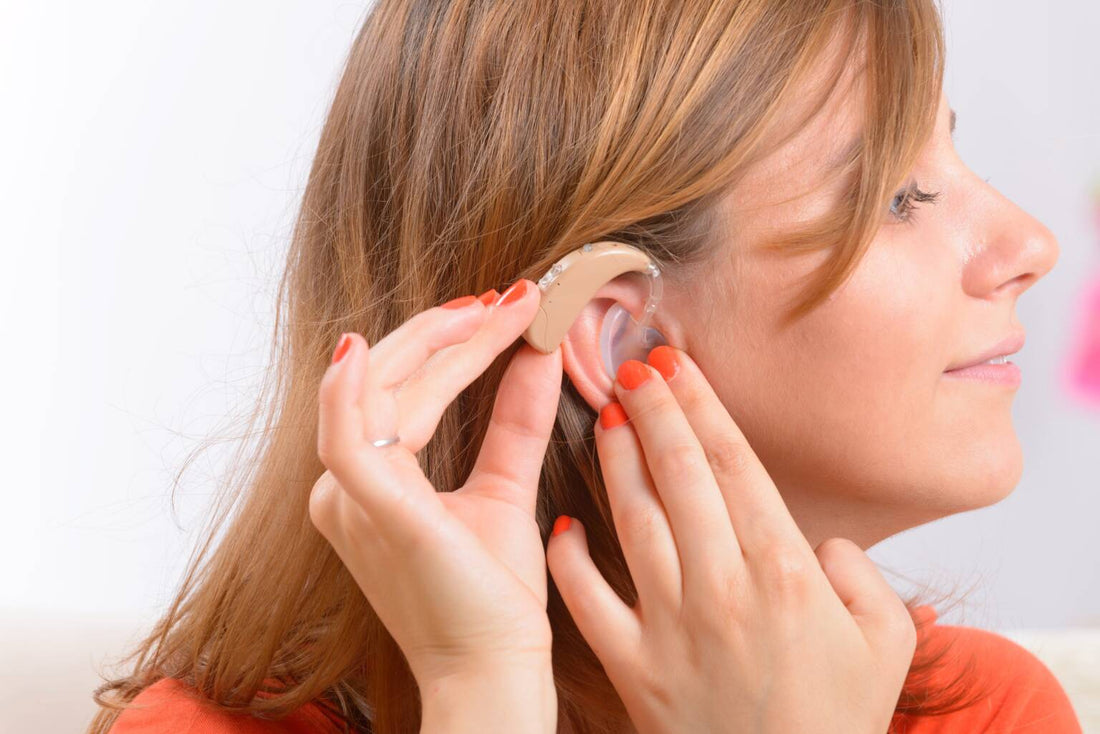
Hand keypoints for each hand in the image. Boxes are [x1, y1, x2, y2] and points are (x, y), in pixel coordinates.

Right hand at [311, 281, 559, 721]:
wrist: (493, 669)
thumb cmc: (490, 593)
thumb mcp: (503, 488)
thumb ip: (513, 421)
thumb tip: (538, 353)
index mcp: (367, 483)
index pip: (402, 388)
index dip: (449, 342)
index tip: (502, 308)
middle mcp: (343, 488)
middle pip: (387, 378)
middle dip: (448, 332)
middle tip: (507, 301)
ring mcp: (350, 499)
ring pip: (381, 390)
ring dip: (438, 344)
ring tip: (496, 311)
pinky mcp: (373, 511)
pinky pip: (348, 437)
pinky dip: (354, 389)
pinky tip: (374, 347)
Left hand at [546, 346, 915, 733]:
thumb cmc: (837, 720)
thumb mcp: (886, 644)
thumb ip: (863, 578)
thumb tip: (822, 546)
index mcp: (785, 573)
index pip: (735, 466)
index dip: (702, 407)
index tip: (677, 365)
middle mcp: (723, 588)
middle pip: (681, 477)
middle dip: (654, 412)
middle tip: (631, 365)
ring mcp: (671, 626)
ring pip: (634, 521)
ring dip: (616, 463)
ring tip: (604, 417)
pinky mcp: (633, 667)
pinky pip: (589, 601)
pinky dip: (570, 561)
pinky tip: (561, 523)